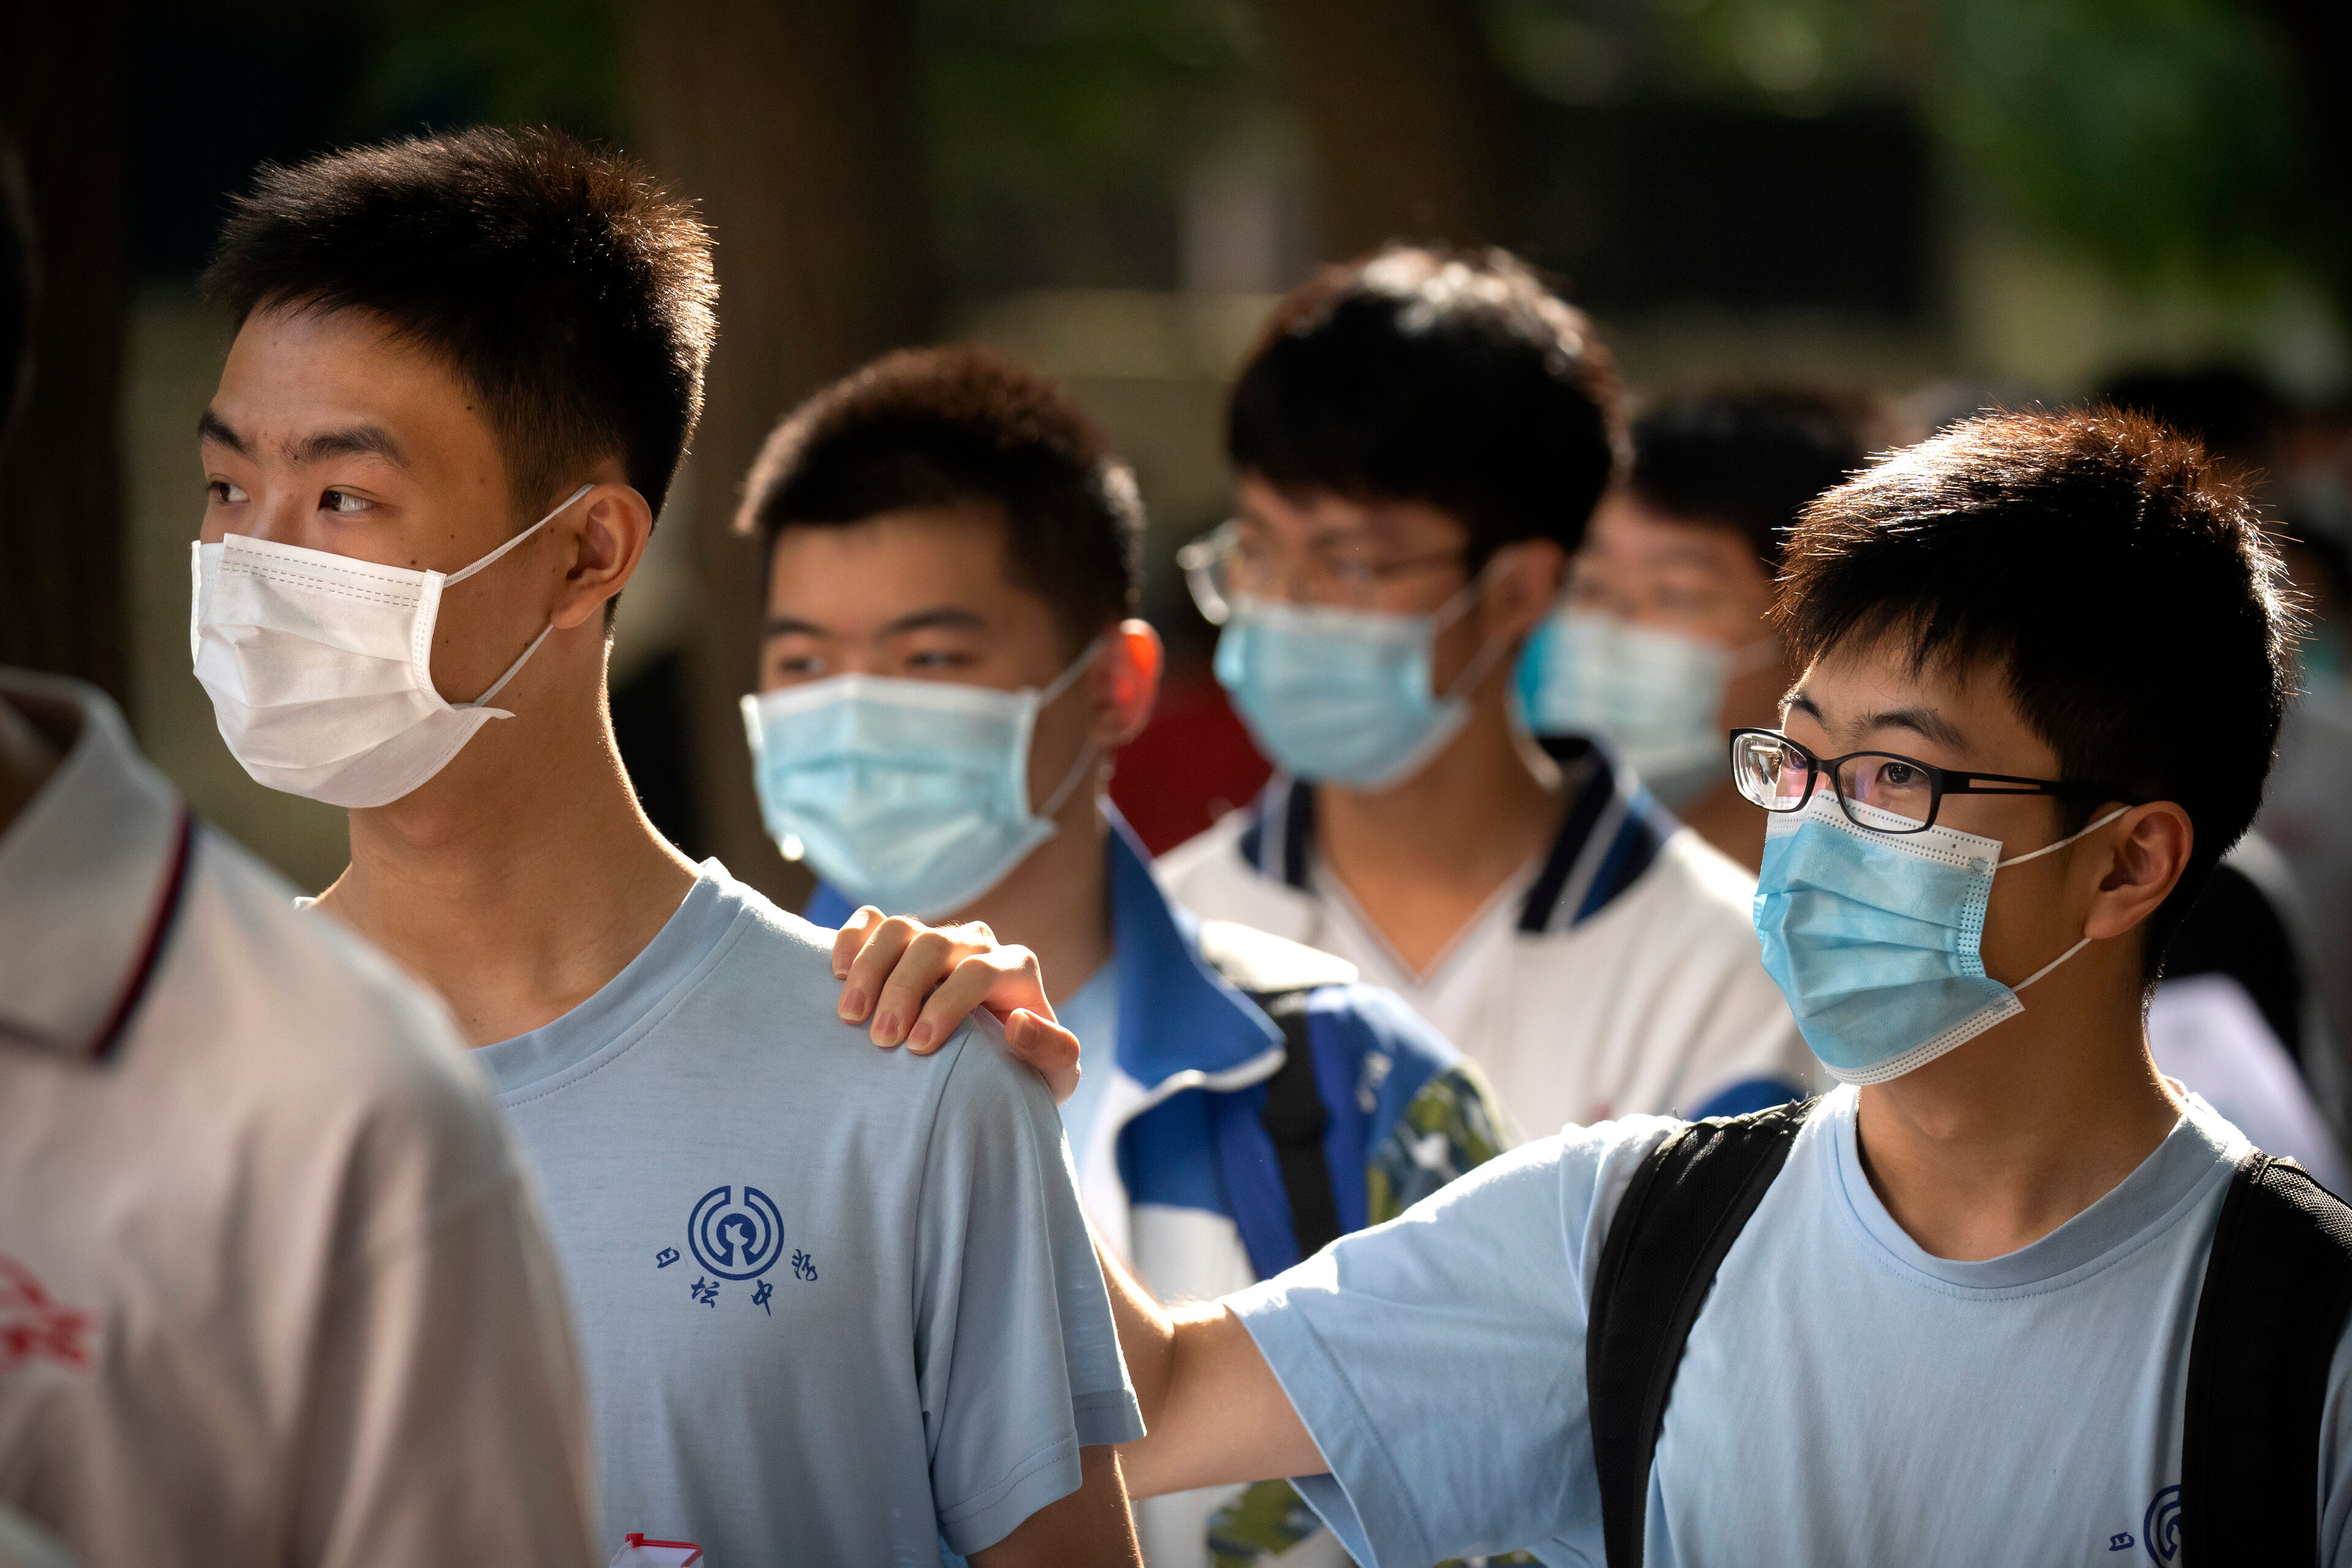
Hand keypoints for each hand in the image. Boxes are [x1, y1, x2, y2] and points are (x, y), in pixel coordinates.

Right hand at [831, 907, 1083, 1102]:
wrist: (993, 1068)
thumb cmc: (1023, 1073)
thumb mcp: (1053, 1077)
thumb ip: (1053, 1052)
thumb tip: (1018, 1022)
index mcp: (1016, 968)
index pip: (979, 970)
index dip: (946, 1004)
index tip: (917, 1046)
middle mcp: (978, 944)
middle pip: (934, 945)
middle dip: (903, 990)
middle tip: (882, 1039)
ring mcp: (937, 938)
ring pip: (899, 928)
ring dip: (869, 968)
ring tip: (851, 1017)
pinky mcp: (903, 941)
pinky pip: (872, 921)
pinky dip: (852, 940)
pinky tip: (837, 975)